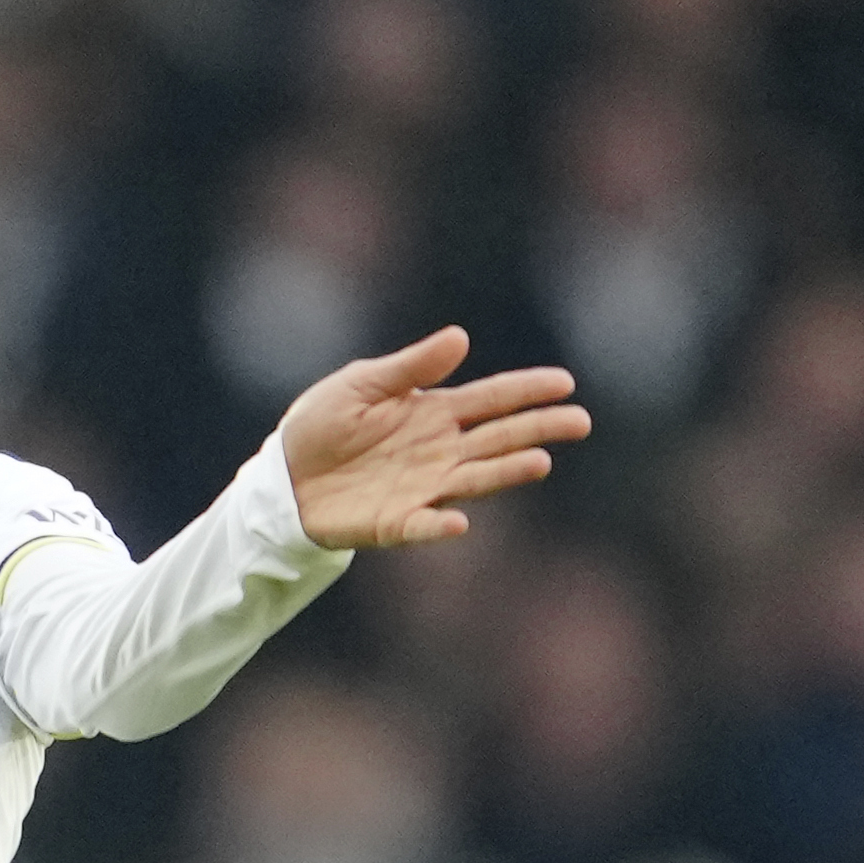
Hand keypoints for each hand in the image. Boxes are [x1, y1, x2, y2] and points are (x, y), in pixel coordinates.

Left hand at [279, 326, 589, 548]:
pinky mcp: (395, 521)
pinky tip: (458, 521)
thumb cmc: (324, 423)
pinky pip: (422, 525)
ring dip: (505, 473)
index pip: (490, 399)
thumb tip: (461, 337)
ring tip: (539, 461)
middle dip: (538, 429)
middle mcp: (439, 451)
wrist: (284, 474)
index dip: (526, 391)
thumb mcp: (362, 383)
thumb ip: (411, 367)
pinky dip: (439, 525)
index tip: (565, 383)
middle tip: (579, 421)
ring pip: (475, 479)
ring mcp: (422, 488)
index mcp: (433, 413)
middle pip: (498, 438)